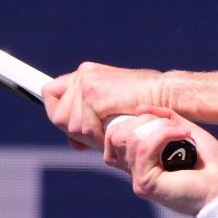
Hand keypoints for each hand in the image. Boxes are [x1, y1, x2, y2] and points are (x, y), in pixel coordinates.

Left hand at [43, 62, 162, 149]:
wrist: (166, 95)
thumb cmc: (148, 104)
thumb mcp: (112, 110)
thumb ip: (90, 121)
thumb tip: (73, 143)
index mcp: (86, 74)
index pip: (51, 93)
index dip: (57, 115)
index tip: (74, 133)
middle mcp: (83, 74)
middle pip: (57, 114)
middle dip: (75, 131)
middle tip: (98, 136)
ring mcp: (87, 83)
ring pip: (68, 124)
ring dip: (88, 136)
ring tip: (110, 133)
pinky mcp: (94, 94)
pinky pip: (83, 127)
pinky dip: (97, 137)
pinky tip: (112, 132)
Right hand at [103, 106, 217, 215]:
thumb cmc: (211, 165)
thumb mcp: (185, 132)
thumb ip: (165, 119)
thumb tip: (139, 108)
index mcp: (141, 161)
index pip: (113, 136)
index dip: (132, 121)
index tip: (162, 121)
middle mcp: (135, 171)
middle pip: (115, 136)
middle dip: (143, 120)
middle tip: (170, 125)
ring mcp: (138, 178)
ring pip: (131, 139)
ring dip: (159, 126)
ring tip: (182, 132)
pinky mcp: (145, 183)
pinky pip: (144, 148)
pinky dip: (165, 134)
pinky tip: (185, 135)